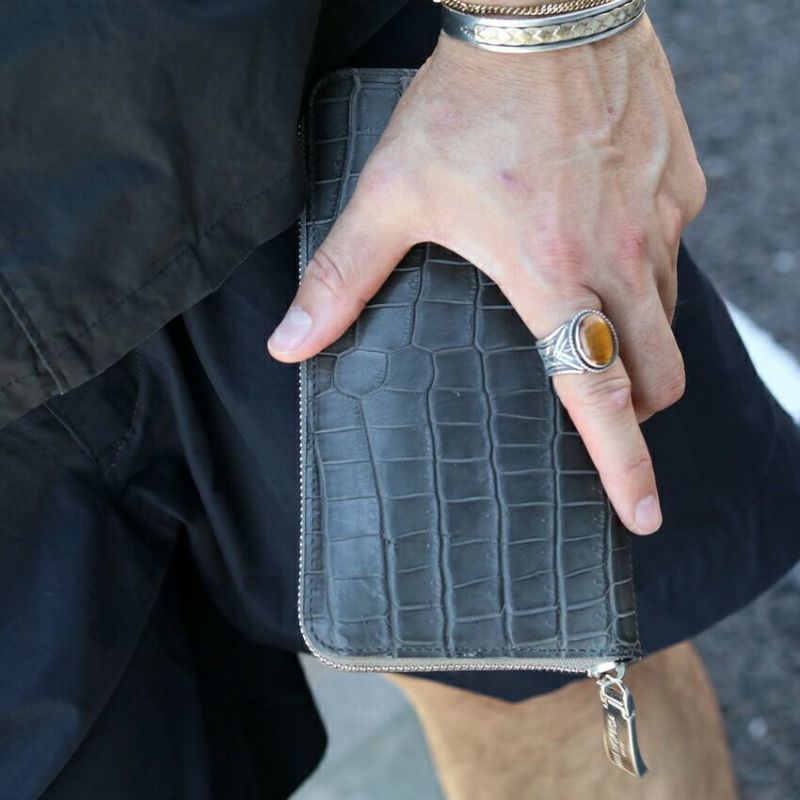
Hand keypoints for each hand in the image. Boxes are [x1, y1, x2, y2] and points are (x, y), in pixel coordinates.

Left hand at [267, 14, 706, 534]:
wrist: (541, 9)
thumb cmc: (467, 101)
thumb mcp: (393, 193)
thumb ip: (343, 276)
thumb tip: (290, 344)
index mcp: (552, 273)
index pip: (597, 392)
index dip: (625, 465)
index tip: (643, 513)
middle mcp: (618, 256)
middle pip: (656, 372)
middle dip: (637, 410)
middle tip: (602, 410)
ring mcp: (656, 219)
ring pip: (669, 317)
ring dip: (639, 344)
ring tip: (596, 333)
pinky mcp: (677, 183)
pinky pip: (674, 252)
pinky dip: (645, 272)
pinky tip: (605, 248)